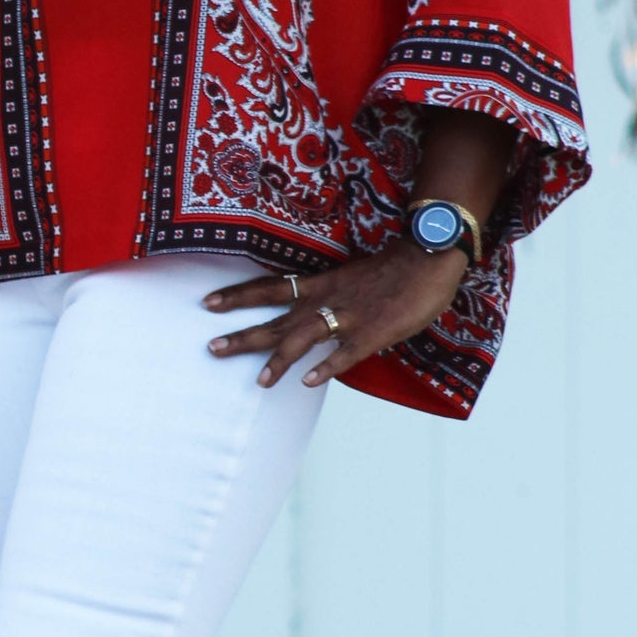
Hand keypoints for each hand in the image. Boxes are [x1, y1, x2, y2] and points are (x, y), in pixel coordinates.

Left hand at [202, 238, 467, 389]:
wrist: (427, 254)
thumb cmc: (394, 267)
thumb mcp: (352, 276)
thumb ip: (332, 295)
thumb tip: (317, 315)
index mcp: (321, 283)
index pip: (269, 287)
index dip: (238, 295)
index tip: (208, 303)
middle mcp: (326, 299)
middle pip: (276, 319)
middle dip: (243, 335)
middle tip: (212, 348)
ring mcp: (348, 317)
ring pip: (304, 338)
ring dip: (280, 359)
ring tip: (260, 381)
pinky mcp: (372, 333)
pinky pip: (345, 353)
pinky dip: (326, 367)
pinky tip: (308, 381)